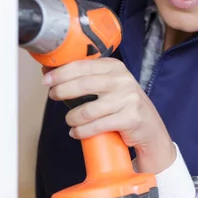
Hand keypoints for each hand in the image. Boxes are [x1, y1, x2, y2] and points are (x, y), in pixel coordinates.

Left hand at [43, 58, 175, 174]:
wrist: (150, 128)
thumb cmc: (124, 105)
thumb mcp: (110, 85)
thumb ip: (87, 77)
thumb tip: (50, 71)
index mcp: (116, 67)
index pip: (83, 66)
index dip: (61, 72)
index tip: (46, 80)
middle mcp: (123, 80)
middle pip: (82, 84)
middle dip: (61, 91)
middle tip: (53, 96)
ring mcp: (127, 99)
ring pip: (87, 110)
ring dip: (71, 118)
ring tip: (70, 121)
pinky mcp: (129, 118)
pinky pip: (96, 126)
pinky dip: (81, 131)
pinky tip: (76, 132)